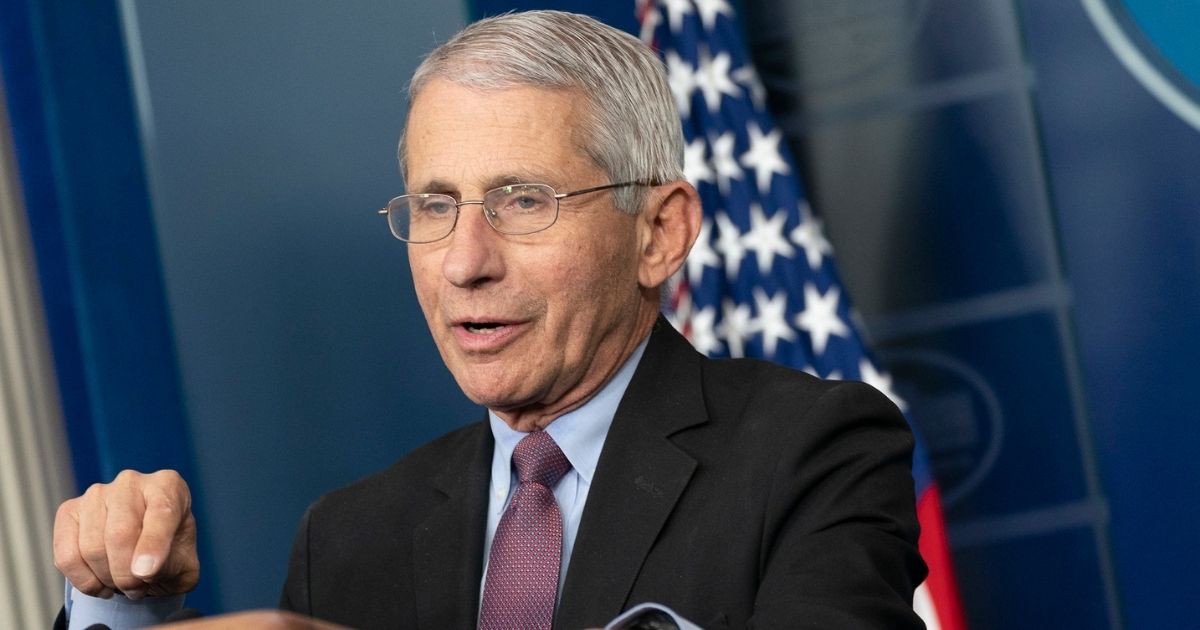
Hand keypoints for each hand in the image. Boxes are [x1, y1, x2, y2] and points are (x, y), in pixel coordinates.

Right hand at [53, 469, 199, 599]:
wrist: (144, 553)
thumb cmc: (169, 553)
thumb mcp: (185, 565)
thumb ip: (171, 567)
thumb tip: (142, 570)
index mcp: (168, 486)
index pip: (161, 512)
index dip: (152, 545)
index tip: (146, 573)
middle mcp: (131, 483)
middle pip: (120, 533)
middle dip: (126, 574)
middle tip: (136, 589)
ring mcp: (96, 494)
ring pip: (92, 547)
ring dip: (106, 578)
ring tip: (121, 584)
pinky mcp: (69, 511)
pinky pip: (67, 555)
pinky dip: (83, 580)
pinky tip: (100, 584)